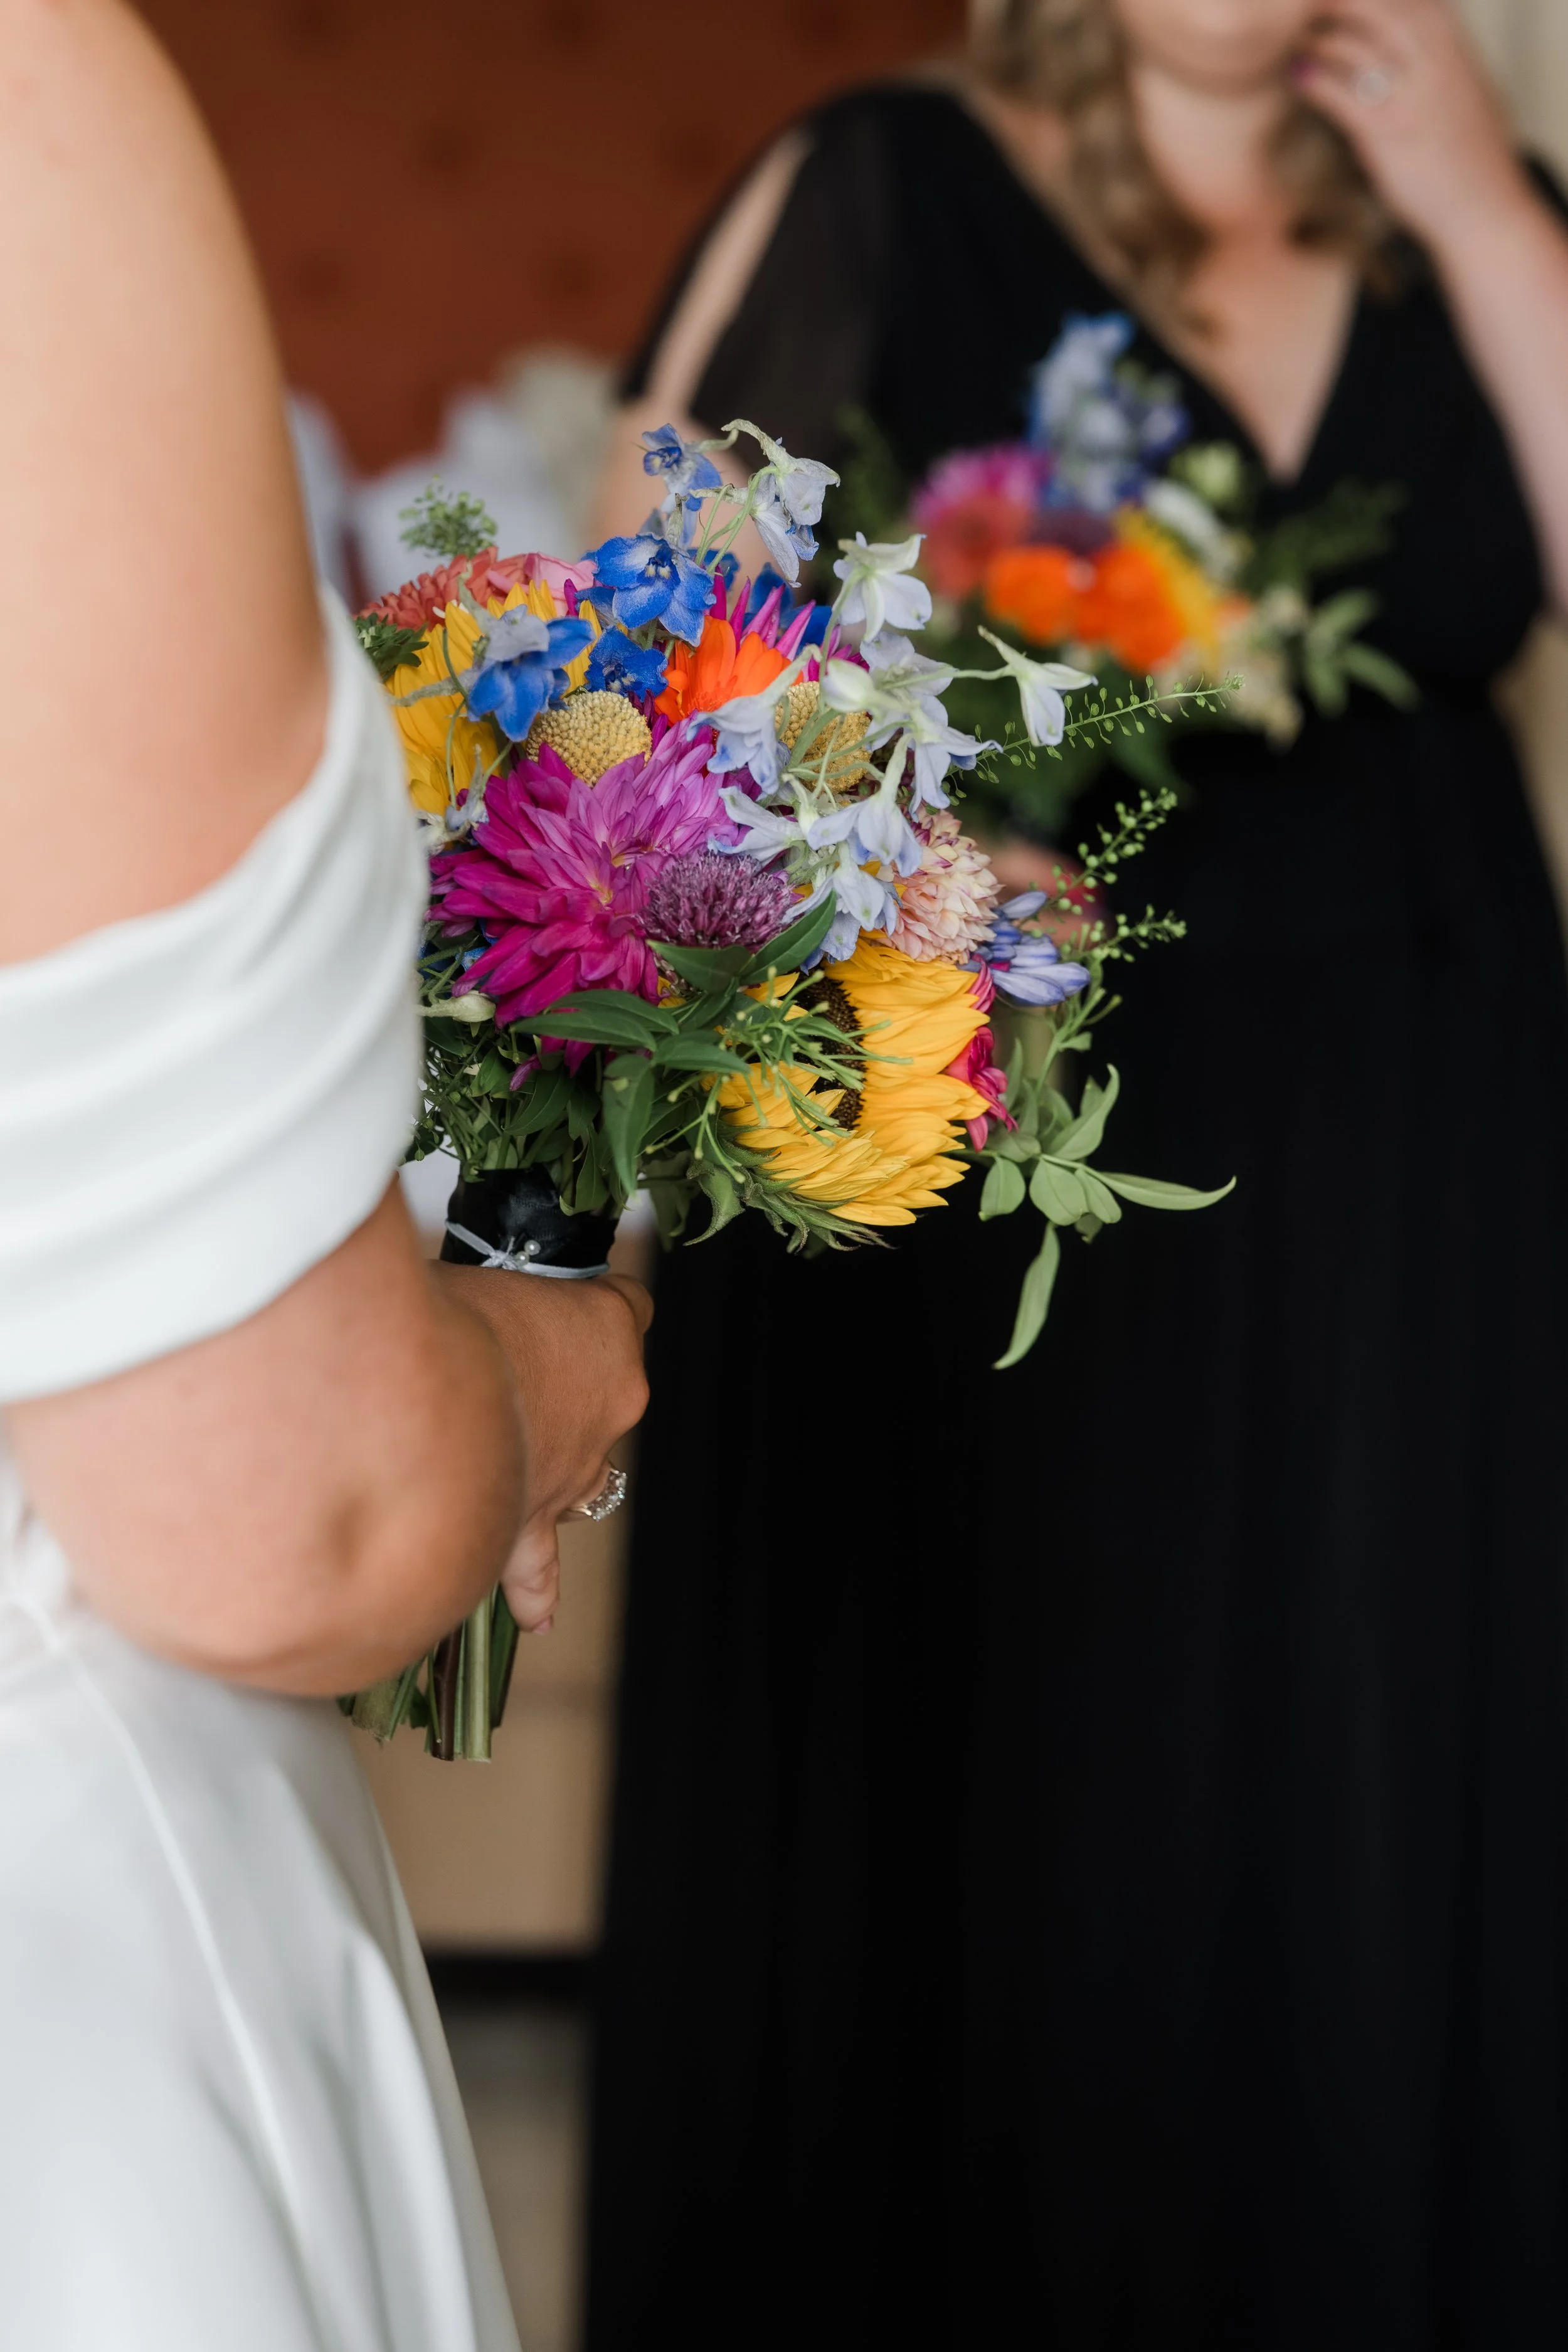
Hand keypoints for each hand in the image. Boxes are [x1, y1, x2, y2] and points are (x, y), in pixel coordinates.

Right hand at [431, 1263, 651, 1631]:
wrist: (408, 1394)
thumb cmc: (435, 1312)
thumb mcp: (472, 1278)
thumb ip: (486, 1299)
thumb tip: (452, 1308)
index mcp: (605, 1327)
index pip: (628, 1305)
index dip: (586, 1304)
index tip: (552, 1304)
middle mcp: (609, 1405)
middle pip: (603, 1393)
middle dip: (556, 1388)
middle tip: (489, 1375)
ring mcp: (574, 1471)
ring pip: (586, 1475)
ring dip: (553, 1468)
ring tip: (515, 1466)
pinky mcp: (529, 1526)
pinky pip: (540, 1566)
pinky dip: (537, 1588)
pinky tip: (540, 1613)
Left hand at [1291, 0, 1528, 254]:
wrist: (1485, 209)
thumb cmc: (1469, 154)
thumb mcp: (1464, 90)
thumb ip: (1438, 58)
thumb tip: (1411, 35)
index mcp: (1455, 48)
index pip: (1416, 0)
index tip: (1342, 1)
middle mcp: (1437, 64)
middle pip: (1381, 10)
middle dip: (1341, 4)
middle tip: (1306, 6)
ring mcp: (1414, 98)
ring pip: (1358, 49)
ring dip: (1319, 39)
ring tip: (1292, 38)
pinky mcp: (1391, 136)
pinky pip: (1346, 98)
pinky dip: (1317, 83)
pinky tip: (1298, 76)